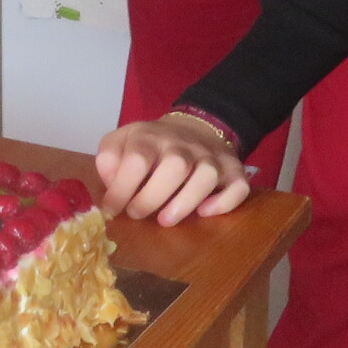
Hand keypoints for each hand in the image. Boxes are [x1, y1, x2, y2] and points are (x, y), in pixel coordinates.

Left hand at [96, 113, 252, 226]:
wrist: (193, 128)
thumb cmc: (151, 145)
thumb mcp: (122, 141)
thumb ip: (109, 158)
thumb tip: (110, 182)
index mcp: (151, 138)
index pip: (137, 159)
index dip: (122, 188)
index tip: (113, 208)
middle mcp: (184, 145)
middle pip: (175, 167)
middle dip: (152, 198)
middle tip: (137, 214)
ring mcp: (211, 158)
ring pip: (207, 176)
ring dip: (185, 203)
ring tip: (165, 220)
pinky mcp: (234, 171)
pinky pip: (238, 187)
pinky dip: (224, 203)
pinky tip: (205, 212)